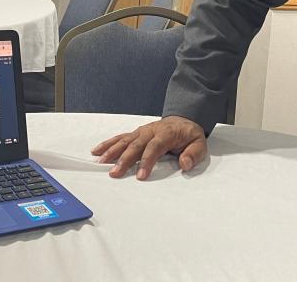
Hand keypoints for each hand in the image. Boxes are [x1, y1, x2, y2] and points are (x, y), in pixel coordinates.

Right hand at [91, 116, 206, 179]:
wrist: (184, 119)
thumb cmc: (189, 135)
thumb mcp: (199, 144)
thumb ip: (193, 154)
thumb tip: (184, 164)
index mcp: (166, 134)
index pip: (154, 147)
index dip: (147, 161)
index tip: (141, 176)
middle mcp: (151, 131)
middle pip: (135, 145)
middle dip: (124, 159)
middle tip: (115, 173)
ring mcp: (141, 131)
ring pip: (125, 140)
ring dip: (112, 151)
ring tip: (102, 162)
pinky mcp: (135, 133)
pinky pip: (120, 137)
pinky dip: (108, 143)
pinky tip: (97, 151)